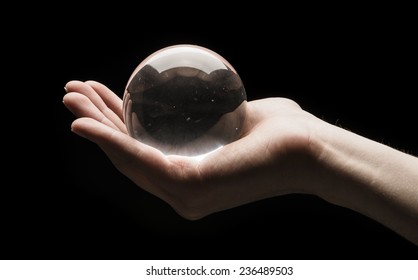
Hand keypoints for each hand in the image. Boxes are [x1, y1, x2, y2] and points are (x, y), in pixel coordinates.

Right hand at [63, 80, 321, 219]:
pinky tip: (84, 123)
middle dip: (99, 121)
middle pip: (130, 154)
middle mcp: (183, 191)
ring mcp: (185, 193)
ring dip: (96, 126)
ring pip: (128, 156)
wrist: (311, 148)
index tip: (100, 93)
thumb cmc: (282, 133)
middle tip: (74, 92)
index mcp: (193, 175)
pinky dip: (109, 140)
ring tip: (71, 97)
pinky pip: (140, 159)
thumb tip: (200, 93)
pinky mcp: (189, 186)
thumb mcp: (237, 116)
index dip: (117, 123)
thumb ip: (214, 112)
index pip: (146, 149)